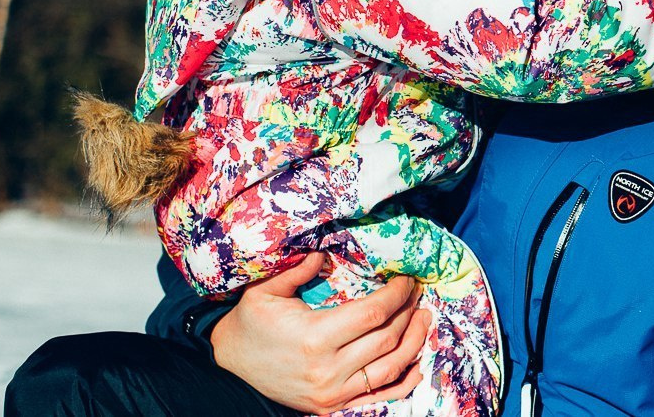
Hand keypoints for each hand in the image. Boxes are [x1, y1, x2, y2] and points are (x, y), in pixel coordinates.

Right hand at [210, 253, 429, 413]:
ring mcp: (333, 393)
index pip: (374, 313)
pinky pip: (381, 397)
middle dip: (409, 310)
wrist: (230, 368)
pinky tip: (416, 360)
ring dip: (414, 341)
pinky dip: (404, 380)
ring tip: (423, 317)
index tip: (407, 277)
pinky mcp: (333, 407)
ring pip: (391, 368)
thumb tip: (324, 252)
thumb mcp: (265, 292)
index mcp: (314, 337)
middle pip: (388, 338)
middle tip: (418, 291)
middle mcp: (328, 369)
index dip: (398, 294)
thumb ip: (297, 269)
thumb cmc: (250, 324)